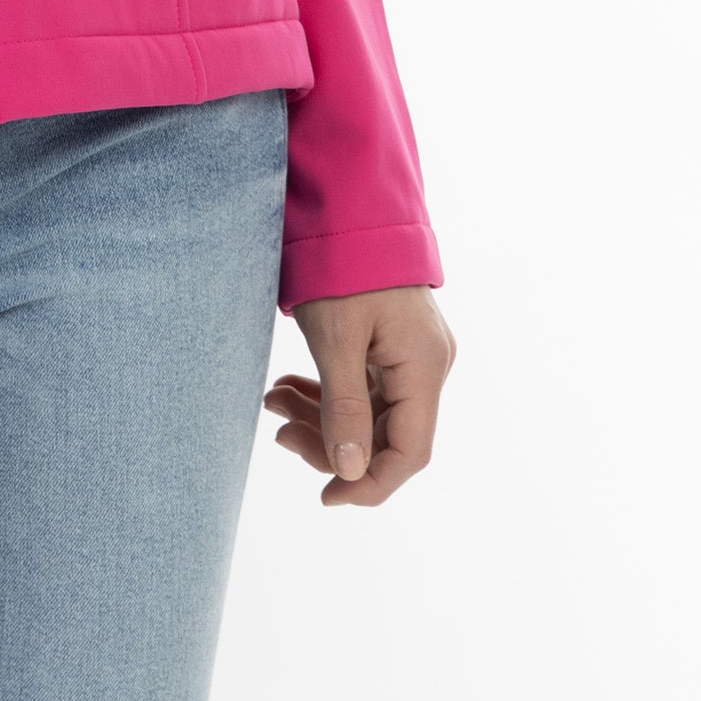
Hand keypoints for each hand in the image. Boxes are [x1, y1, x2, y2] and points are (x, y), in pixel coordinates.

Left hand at [265, 286, 454, 507]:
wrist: (348, 202)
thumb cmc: (342, 264)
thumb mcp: (334, 338)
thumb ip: (343, 407)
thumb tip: (348, 472)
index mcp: (424, 367)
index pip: (409, 453)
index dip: (369, 484)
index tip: (325, 497)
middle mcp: (427, 364)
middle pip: (385, 434)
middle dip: (330, 443)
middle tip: (279, 433)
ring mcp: (411, 353)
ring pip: (369, 410)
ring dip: (321, 416)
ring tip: (272, 403)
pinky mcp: (390, 341)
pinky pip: (363, 385)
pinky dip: (327, 393)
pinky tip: (286, 389)